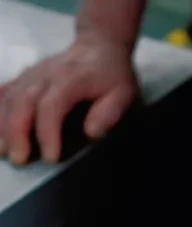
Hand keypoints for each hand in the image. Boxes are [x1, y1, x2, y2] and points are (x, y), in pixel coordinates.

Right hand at [0, 32, 136, 164]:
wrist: (98, 46)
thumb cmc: (112, 75)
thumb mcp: (123, 94)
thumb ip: (109, 112)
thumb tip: (91, 133)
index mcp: (70, 79)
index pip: (51, 106)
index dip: (47, 133)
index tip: (50, 157)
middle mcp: (44, 75)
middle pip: (22, 102)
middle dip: (17, 132)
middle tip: (18, 159)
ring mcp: (30, 75)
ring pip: (8, 97)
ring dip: (2, 125)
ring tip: (2, 151)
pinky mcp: (23, 77)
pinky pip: (4, 91)